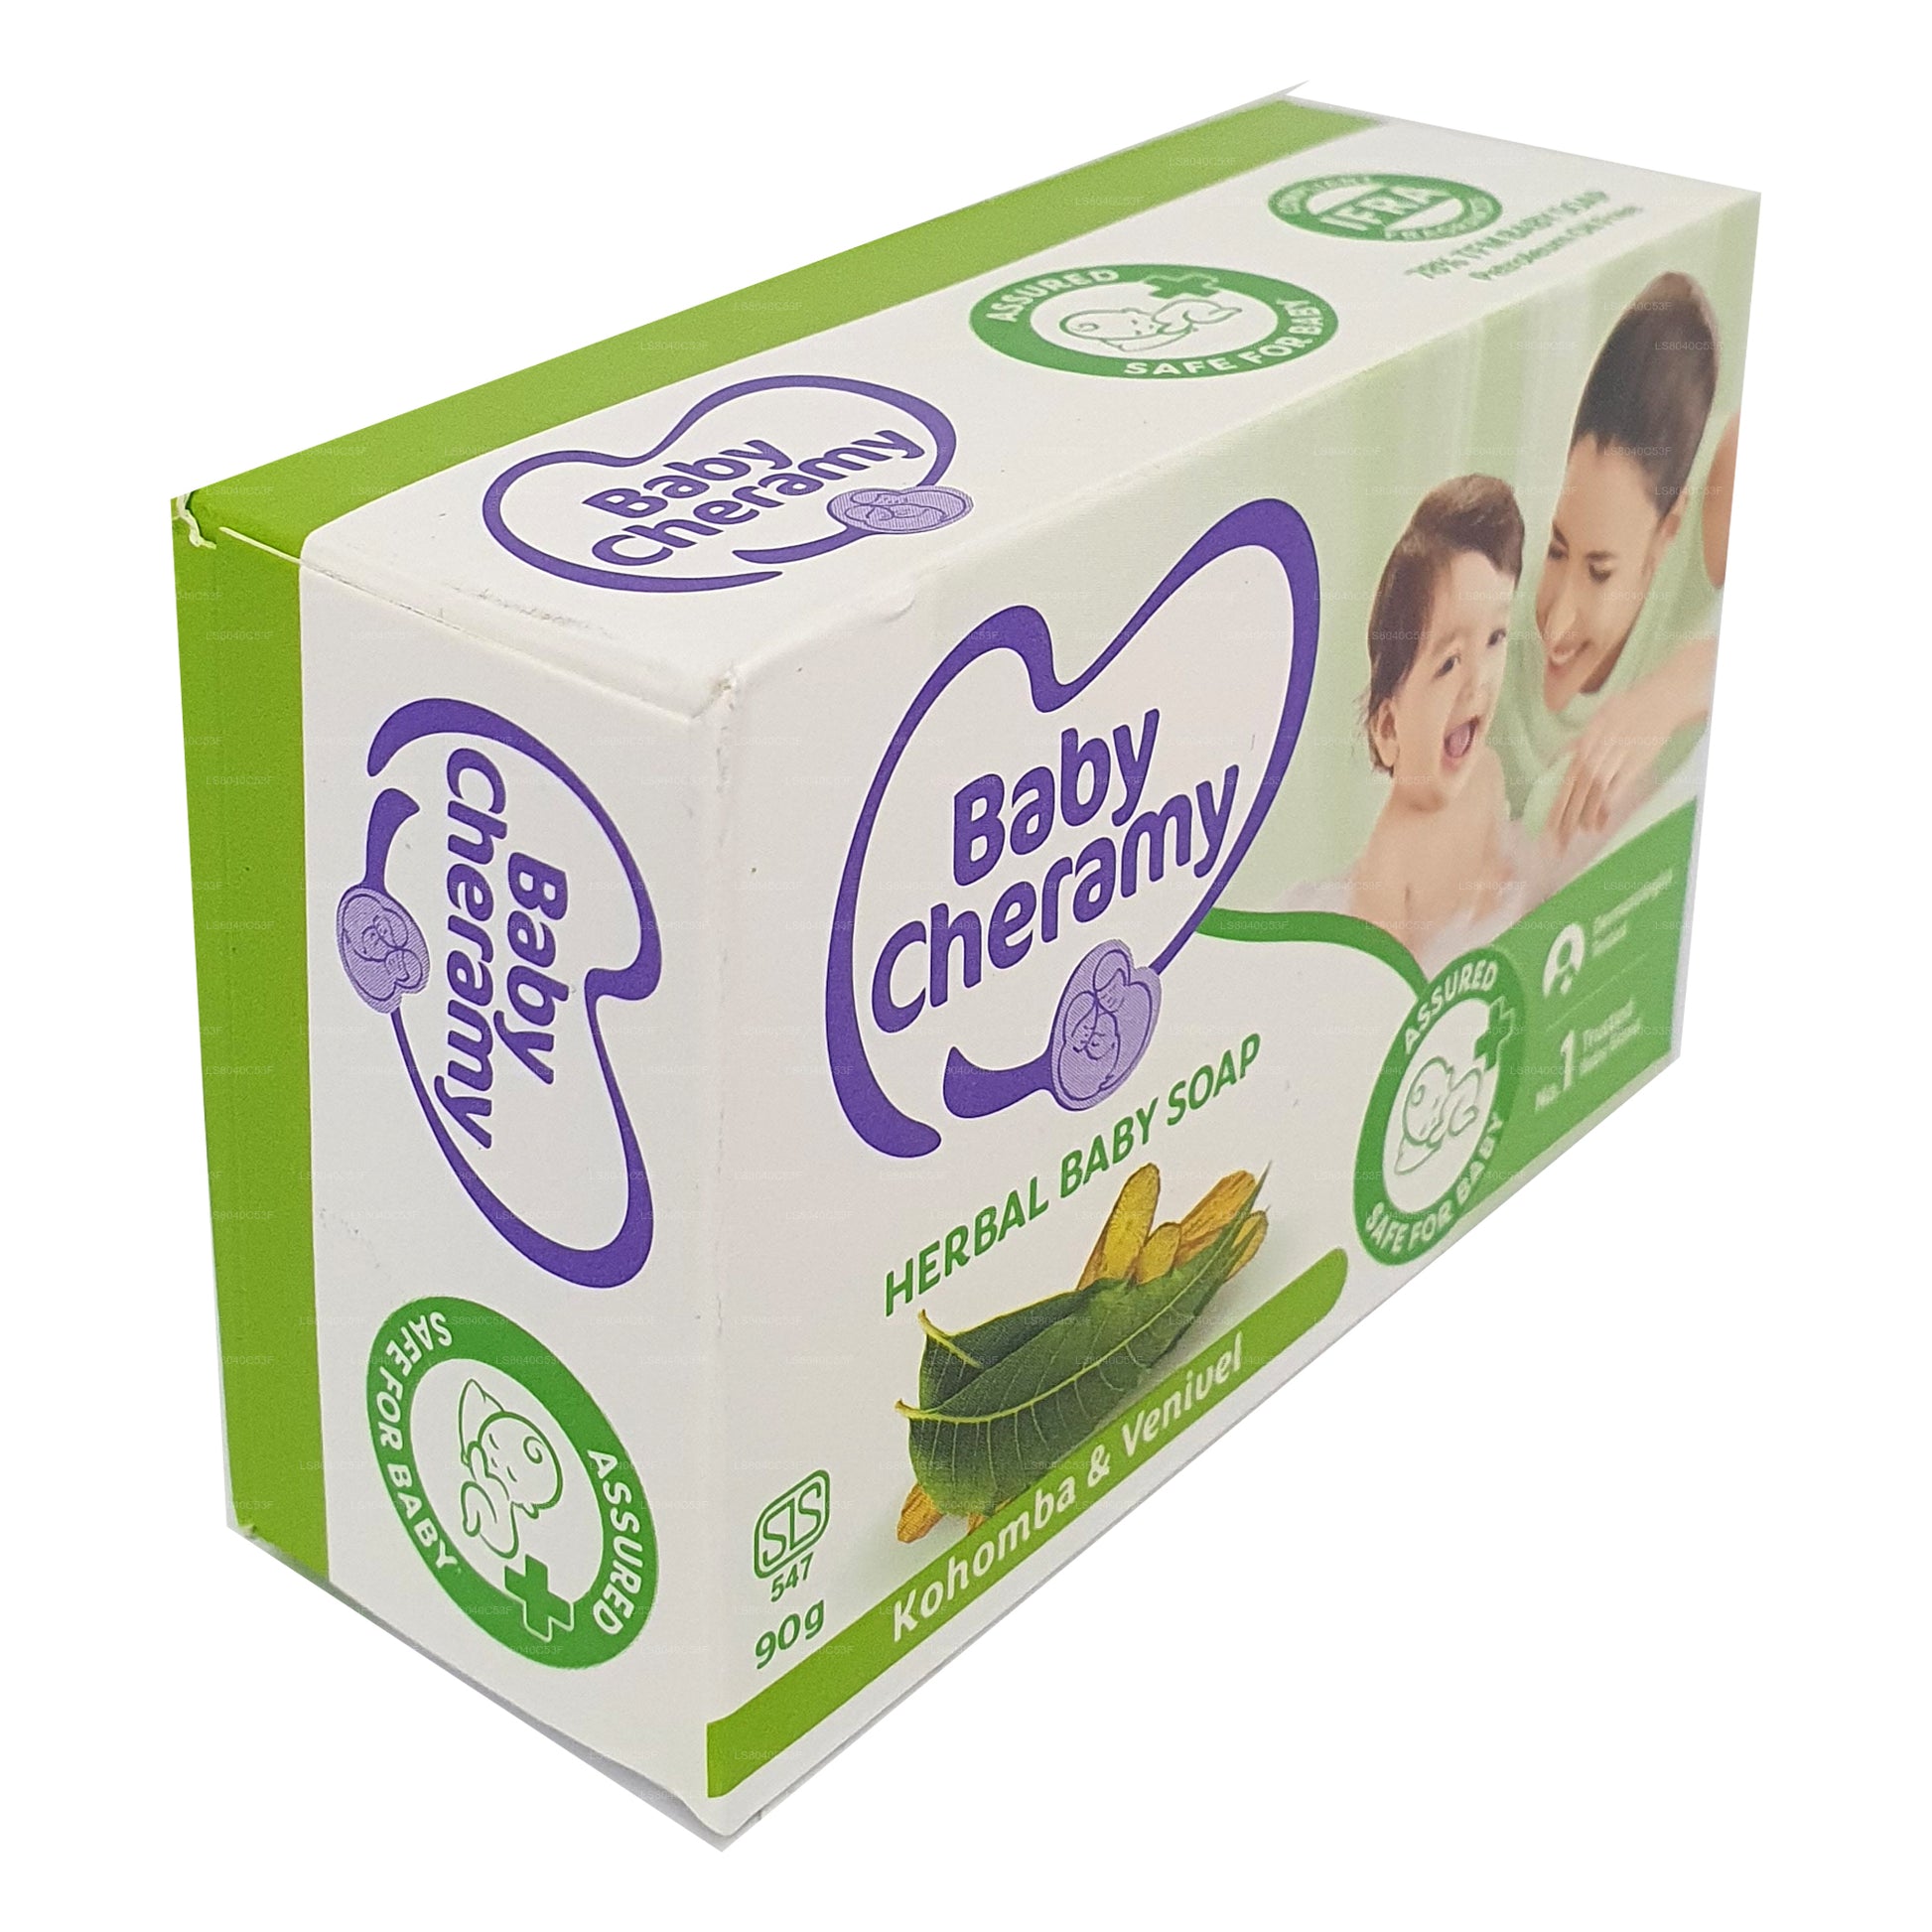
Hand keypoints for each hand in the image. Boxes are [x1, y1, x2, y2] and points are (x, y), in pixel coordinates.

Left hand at [1548, 684, 1673, 848]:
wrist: (1657, 701)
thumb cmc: (1625, 712)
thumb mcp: (1593, 724)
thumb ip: (1575, 746)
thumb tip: (1555, 763)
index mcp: (1583, 745)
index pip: (1565, 781)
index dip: (1556, 806)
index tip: (1547, 828)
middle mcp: (1595, 752)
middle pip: (1576, 790)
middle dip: (1566, 818)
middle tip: (1558, 842)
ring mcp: (1614, 758)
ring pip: (1594, 792)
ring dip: (1587, 815)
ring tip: (1582, 834)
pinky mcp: (1635, 762)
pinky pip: (1617, 789)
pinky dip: (1608, 805)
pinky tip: (1602, 821)